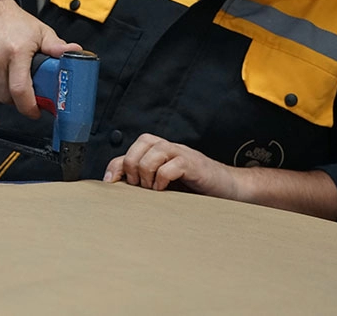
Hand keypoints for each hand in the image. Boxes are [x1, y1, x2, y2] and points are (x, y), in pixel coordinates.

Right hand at [0, 0, 81, 118]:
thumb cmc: (13, 21)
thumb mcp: (40, 31)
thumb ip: (57, 46)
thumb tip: (75, 52)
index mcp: (16, 51)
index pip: (20, 90)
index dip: (29, 107)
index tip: (35, 111)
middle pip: (6, 97)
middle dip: (18, 100)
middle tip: (25, 93)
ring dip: (3, 97)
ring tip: (10, 84)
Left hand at [103, 134, 238, 198]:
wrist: (227, 188)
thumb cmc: (193, 186)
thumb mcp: (163, 183)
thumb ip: (143, 180)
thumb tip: (116, 186)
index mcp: (157, 151)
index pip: (128, 152)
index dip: (116, 166)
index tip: (109, 183)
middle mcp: (167, 148)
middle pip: (139, 147)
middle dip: (132, 169)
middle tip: (139, 187)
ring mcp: (180, 153)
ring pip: (152, 154)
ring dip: (147, 175)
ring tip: (153, 190)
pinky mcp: (192, 164)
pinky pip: (169, 167)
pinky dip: (162, 180)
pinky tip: (165, 190)